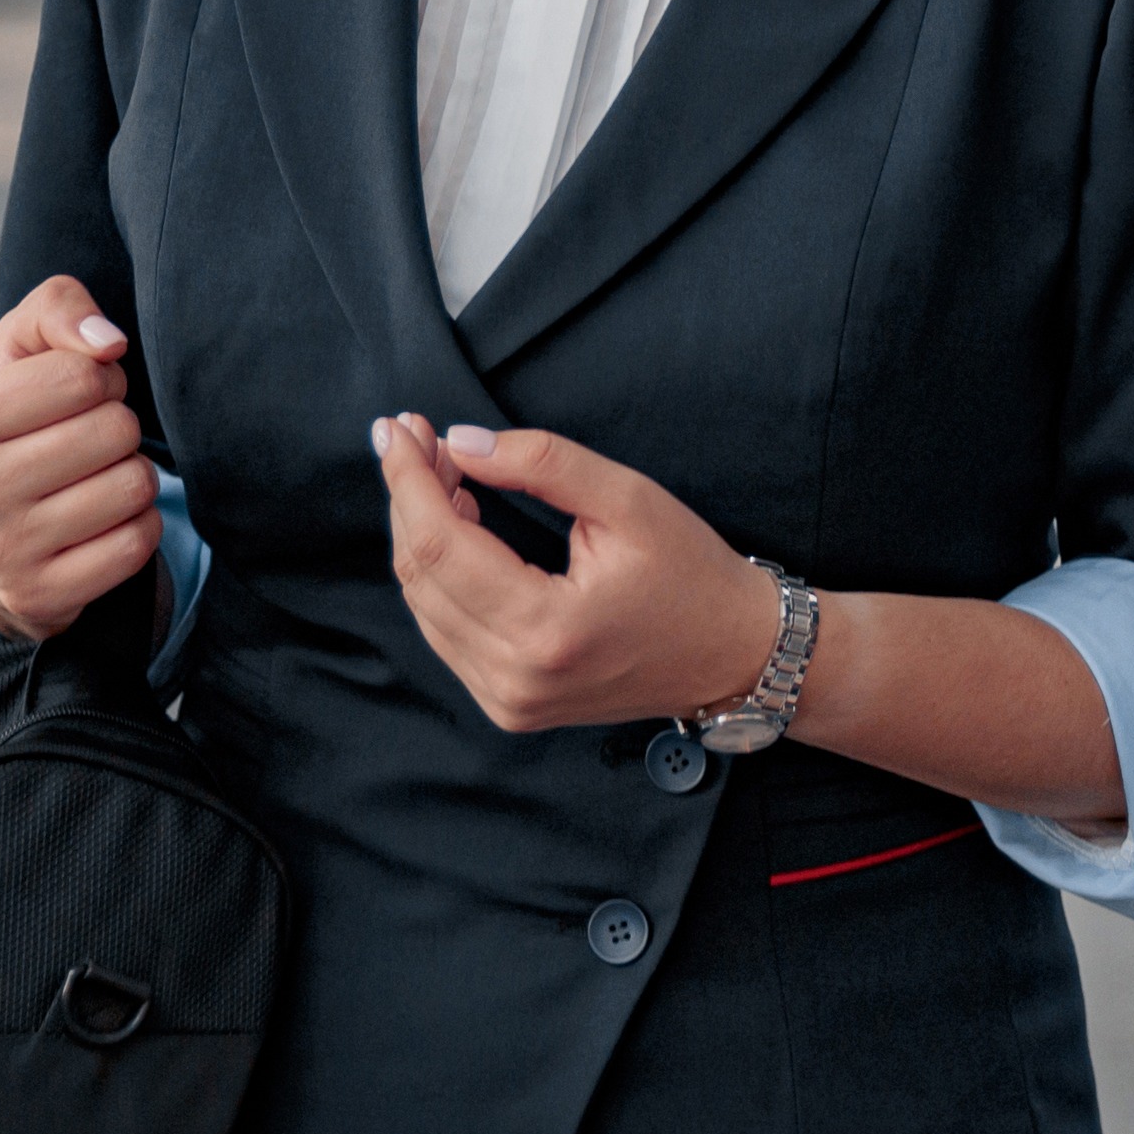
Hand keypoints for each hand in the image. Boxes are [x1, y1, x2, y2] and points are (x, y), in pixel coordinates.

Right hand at [0, 276, 153, 641]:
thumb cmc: (10, 422)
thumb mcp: (17, 351)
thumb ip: (58, 311)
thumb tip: (108, 344)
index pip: (82, 376)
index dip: (99, 378)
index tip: (77, 396)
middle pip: (114, 430)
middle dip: (118, 426)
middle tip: (88, 440)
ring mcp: (1, 552)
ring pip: (134, 487)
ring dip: (131, 476)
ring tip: (94, 478)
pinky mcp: (41, 597)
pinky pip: (138, 544)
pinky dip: (137, 526)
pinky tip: (101, 521)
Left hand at [373, 415, 788, 732]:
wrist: (733, 655)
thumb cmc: (691, 575)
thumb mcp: (629, 500)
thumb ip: (542, 463)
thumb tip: (459, 443)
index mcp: (546, 628)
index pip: (440, 545)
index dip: (410, 478)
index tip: (400, 427)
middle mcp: (515, 677)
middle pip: (420, 575)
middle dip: (409, 497)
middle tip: (416, 438)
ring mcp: (507, 700)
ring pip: (423, 605)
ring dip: (419, 533)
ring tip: (440, 473)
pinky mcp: (508, 705)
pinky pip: (445, 632)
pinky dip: (439, 575)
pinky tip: (456, 526)